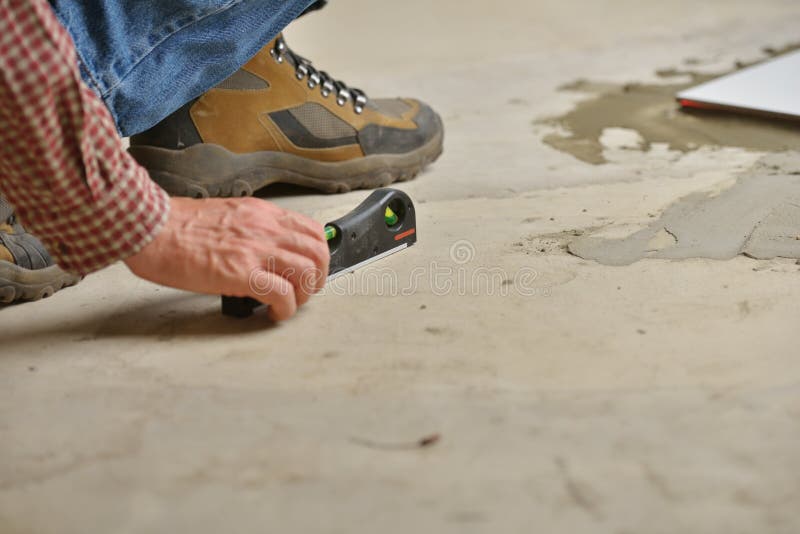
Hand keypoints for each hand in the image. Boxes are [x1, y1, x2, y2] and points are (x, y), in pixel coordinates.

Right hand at [124, 196, 328, 320]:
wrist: (150, 228)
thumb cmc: (176, 225)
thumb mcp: (226, 215)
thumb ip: (251, 228)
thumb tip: (264, 249)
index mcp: (262, 214)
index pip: (312, 230)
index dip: (317, 254)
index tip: (309, 269)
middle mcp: (265, 228)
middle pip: (318, 253)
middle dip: (317, 278)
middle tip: (304, 291)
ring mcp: (256, 250)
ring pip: (307, 274)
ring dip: (304, 296)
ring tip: (288, 304)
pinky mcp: (242, 273)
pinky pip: (283, 294)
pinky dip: (286, 309)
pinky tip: (274, 313)